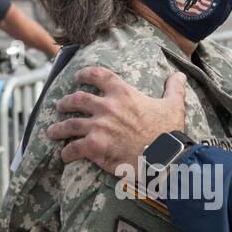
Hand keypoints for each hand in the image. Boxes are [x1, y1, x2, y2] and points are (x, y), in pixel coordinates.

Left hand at [46, 66, 186, 173]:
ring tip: (52, 131)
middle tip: (61, 104)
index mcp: (123, 93)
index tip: (78, 76)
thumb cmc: (169, 132)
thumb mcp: (174, 105)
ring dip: (58, 127)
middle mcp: (107, 107)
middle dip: (66, 101)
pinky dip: (66, 153)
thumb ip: (174, 88)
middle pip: (77, 99)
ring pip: (69, 124)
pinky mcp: (94, 147)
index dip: (85, 74)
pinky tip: (64, 156)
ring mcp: (98, 127)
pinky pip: (73, 148)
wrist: (164, 158)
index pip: (98, 75)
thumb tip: (180, 75)